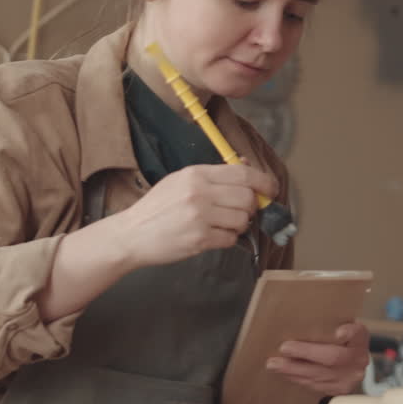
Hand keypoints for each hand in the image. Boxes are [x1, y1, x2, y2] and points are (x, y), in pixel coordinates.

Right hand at [109, 163, 275, 267]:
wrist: (131, 234)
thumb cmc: (158, 208)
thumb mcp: (181, 180)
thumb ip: (214, 174)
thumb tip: (246, 164)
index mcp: (196, 174)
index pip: (243, 173)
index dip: (264, 181)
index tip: (271, 189)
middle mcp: (199, 192)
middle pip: (247, 197)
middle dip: (252, 207)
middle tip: (243, 212)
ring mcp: (199, 216)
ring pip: (242, 219)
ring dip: (240, 225)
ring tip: (225, 225)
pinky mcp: (198, 238)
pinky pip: (230, 238)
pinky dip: (228, 239)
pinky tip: (214, 236)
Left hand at [266, 322, 369, 395]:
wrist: (353, 362)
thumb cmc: (342, 340)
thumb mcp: (343, 326)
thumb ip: (331, 323)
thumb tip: (310, 323)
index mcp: (360, 339)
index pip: (358, 333)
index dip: (349, 333)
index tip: (338, 332)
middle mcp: (359, 359)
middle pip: (332, 358)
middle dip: (305, 353)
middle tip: (283, 349)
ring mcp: (350, 378)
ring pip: (320, 375)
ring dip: (294, 370)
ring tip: (275, 364)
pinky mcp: (340, 390)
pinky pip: (316, 386)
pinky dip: (298, 378)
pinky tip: (285, 373)